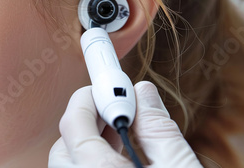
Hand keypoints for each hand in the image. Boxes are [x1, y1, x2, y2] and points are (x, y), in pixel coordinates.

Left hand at [48, 81, 202, 167]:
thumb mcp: (178, 165)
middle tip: (112, 108)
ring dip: (89, 142)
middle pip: (65, 145)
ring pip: (70, 163)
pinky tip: (118, 157)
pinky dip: (92, 161)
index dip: (88, 96)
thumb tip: (143, 93)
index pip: (73, 123)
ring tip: (121, 131)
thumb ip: (157, 127)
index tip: (105, 84)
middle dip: (86, 120)